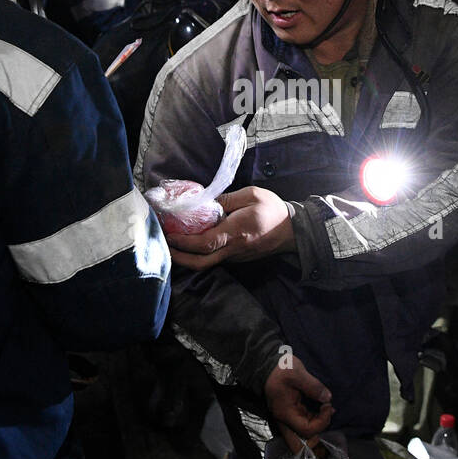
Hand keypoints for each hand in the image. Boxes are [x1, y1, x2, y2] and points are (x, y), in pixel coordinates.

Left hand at [166, 186, 295, 269]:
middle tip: (165, 244)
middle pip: (200, 262)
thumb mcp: (252, 195)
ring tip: (173, 242)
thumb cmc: (273, 210)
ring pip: (206, 263)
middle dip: (179, 257)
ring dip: (187, 256)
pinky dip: (199, 254)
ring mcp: (235, 256)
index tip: (169, 234)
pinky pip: (214, 259)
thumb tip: (205, 203)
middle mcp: (233, 249)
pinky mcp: (237, 258)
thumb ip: (227, 199)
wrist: (292, 231)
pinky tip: (192, 243)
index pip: (205, 242)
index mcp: (236, 232)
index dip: (184, 241)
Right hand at [264, 356, 332, 448]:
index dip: (321, 422)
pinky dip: (315, 420)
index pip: (306, 430)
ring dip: (318, 425)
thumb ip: (313, 386)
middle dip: (317, 434)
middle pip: (301, 442)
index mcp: (285, 413)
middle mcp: (285, 419)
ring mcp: (287, 417)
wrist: (268, 366)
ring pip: (304, 434)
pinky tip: (323, 409)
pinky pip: (304, 423)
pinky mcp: (291, 412)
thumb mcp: (297, 373)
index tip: (327, 406)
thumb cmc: (280, 369)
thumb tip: (327, 398)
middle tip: (326, 416)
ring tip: (327, 408)